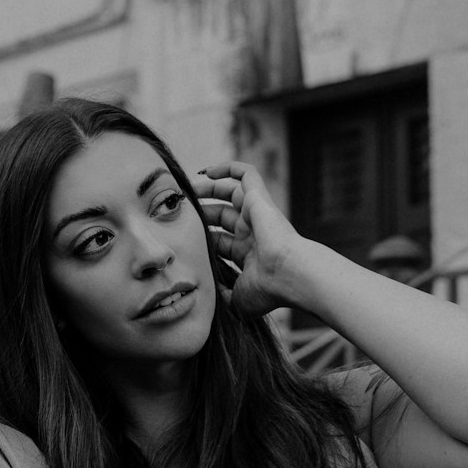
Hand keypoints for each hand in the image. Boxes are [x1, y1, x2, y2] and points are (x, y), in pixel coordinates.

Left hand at [195, 161, 310, 320]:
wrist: (289, 275)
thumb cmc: (268, 290)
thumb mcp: (239, 300)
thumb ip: (224, 298)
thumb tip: (211, 298)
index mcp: (249, 255)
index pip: (220, 241)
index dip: (201, 237)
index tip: (179, 235)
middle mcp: (253, 232)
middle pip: (223, 215)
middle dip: (202, 211)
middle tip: (179, 209)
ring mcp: (257, 214)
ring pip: (231, 192)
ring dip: (209, 188)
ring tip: (188, 188)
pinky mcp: (259, 199)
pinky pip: (246, 174)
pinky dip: (228, 168)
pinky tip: (206, 171)